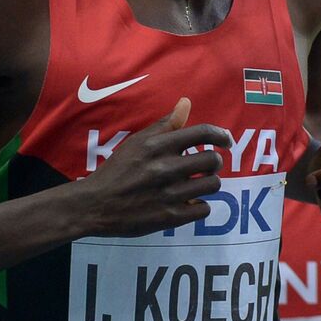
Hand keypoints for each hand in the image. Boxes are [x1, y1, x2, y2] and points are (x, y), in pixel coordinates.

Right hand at [79, 98, 233, 237]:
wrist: (94, 205)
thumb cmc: (117, 170)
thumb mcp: (137, 142)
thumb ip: (165, 124)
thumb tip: (186, 103)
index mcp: (157, 146)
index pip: (202, 133)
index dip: (220, 135)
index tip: (226, 141)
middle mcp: (165, 168)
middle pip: (213, 161)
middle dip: (215, 162)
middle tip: (207, 166)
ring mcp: (168, 194)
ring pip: (212, 185)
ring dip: (209, 183)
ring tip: (198, 183)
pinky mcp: (169, 217)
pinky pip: (203, 209)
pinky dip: (200, 205)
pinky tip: (190, 202)